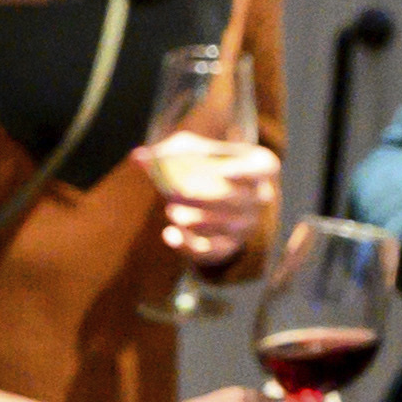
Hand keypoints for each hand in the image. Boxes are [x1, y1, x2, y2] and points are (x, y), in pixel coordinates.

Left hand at [141, 133, 280, 274]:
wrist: (210, 200)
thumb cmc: (203, 165)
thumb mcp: (188, 152)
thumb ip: (165, 153)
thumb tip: (137, 158)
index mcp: (259, 166)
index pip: (263, 167)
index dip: (246, 171)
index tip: (224, 172)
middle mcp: (260, 197)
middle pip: (237, 199)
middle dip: (205, 197)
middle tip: (175, 192)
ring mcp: (247, 224)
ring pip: (226, 225)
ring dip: (197, 219)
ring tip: (171, 210)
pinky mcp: (229, 246)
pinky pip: (212, 249)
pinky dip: (189, 244)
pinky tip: (168, 234)